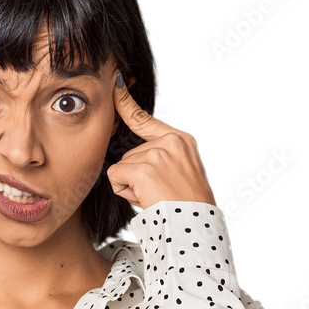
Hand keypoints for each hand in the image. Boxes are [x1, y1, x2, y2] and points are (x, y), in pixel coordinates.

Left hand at [106, 72, 215, 210]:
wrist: (194, 224)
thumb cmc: (186, 206)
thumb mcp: (179, 172)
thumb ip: (159, 158)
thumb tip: (130, 159)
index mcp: (181, 140)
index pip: (145, 119)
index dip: (126, 102)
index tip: (115, 83)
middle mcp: (170, 142)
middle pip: (129, 153)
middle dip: (136, 176)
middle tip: (158, 191)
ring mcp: (157, 154)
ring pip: (121, 166)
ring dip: (131, 185)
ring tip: (154, 196)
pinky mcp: (143, 168)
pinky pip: (115, 176)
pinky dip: (124, 190)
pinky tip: (145, 197)